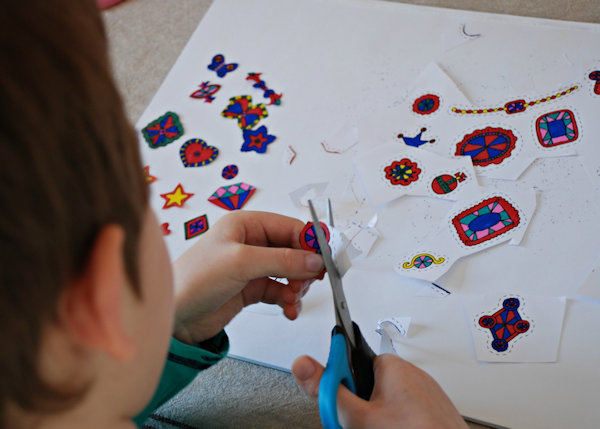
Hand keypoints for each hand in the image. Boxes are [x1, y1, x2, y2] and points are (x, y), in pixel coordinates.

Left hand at [172, 211, 323, 343]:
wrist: (174, 317)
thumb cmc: (193, 280)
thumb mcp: (241, 263)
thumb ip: (282, 260)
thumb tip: (314, 259)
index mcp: (246, 225)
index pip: (290, 227)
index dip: (310, 242)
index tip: (326, 259)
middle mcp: (250, 243)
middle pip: (293, 250)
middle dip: (304, 268)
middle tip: (308, 283)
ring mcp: (252, 267)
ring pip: (290, 273)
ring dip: (297, 287)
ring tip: (293, 299)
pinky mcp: (251, 289)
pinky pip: (281, 291)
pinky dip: (289, 300)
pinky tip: (289, 309)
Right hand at [292, 353, 467, 428]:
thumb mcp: (358, 417)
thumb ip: (329, 392)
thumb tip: (303, 365)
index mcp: (390, 365)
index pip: (349, 360)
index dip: (339, 384)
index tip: (336, 399)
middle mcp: (410, 372)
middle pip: (366, 385)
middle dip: (357, 406)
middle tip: (358, 425)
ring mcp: (425, 391)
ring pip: (385, 401)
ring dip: (376, 417)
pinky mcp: (434, 408)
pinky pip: (404, 410)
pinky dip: (396, 421)